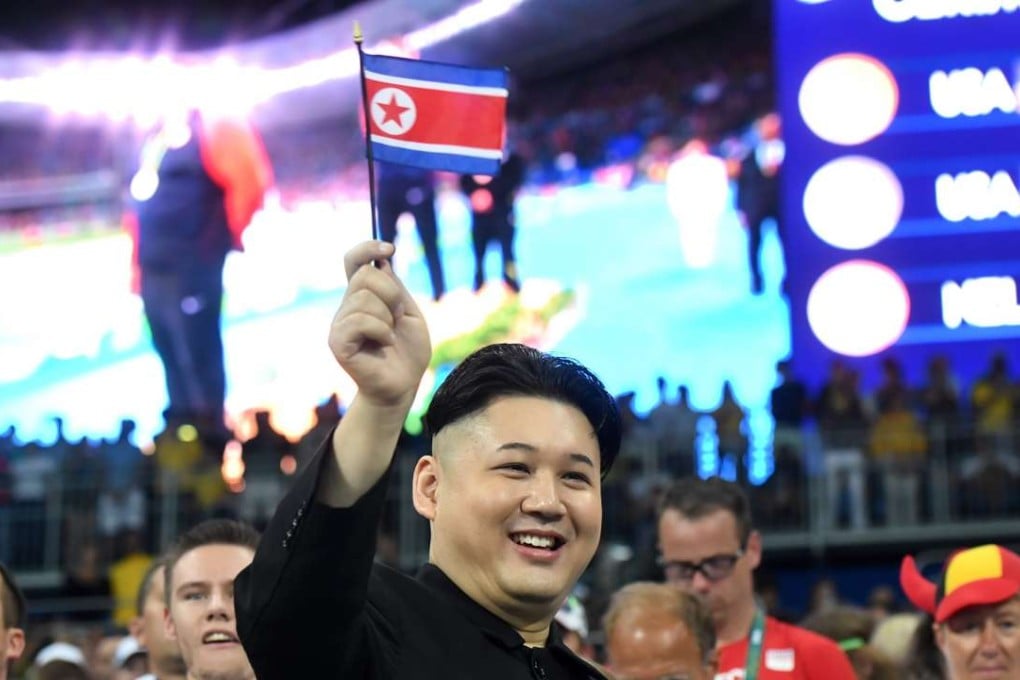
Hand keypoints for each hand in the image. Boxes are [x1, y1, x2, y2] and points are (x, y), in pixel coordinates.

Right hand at [328, 240, 430, 407]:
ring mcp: (340, 324)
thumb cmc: (408, 351)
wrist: (404, 384)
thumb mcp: (408, 311)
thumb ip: (394, 287)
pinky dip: (382, 331)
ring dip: (388, 317)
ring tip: (390, 336)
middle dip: (392, 294)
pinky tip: (384, 345)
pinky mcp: (338, 342)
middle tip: (397, 318)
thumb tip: (379, 262)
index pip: (354, 261)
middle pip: (366, 275)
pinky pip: (361, 320)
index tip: (389, 248)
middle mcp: (347, 306)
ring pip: (365, 298)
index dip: (366, 248)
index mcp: (363, 296)